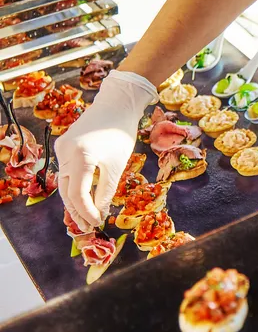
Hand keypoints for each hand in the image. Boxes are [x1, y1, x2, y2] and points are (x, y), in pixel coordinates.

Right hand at [55, 71, 156, 230]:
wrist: (116, 104)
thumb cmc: (121, 134)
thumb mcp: (117, 166)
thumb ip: (106, 191)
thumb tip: (99, 213)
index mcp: (81, 157)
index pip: (77, 193)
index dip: (86, 211)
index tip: (96, 223)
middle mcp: (65, 152)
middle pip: (66, 190)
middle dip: (77, 210)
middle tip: (88, 227)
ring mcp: (61, 148)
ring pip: (64, 181)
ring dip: (75, 199)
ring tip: (86, 217)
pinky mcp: (63, 145)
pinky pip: (66, 170)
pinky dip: (74, 184)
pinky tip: (83, 197)